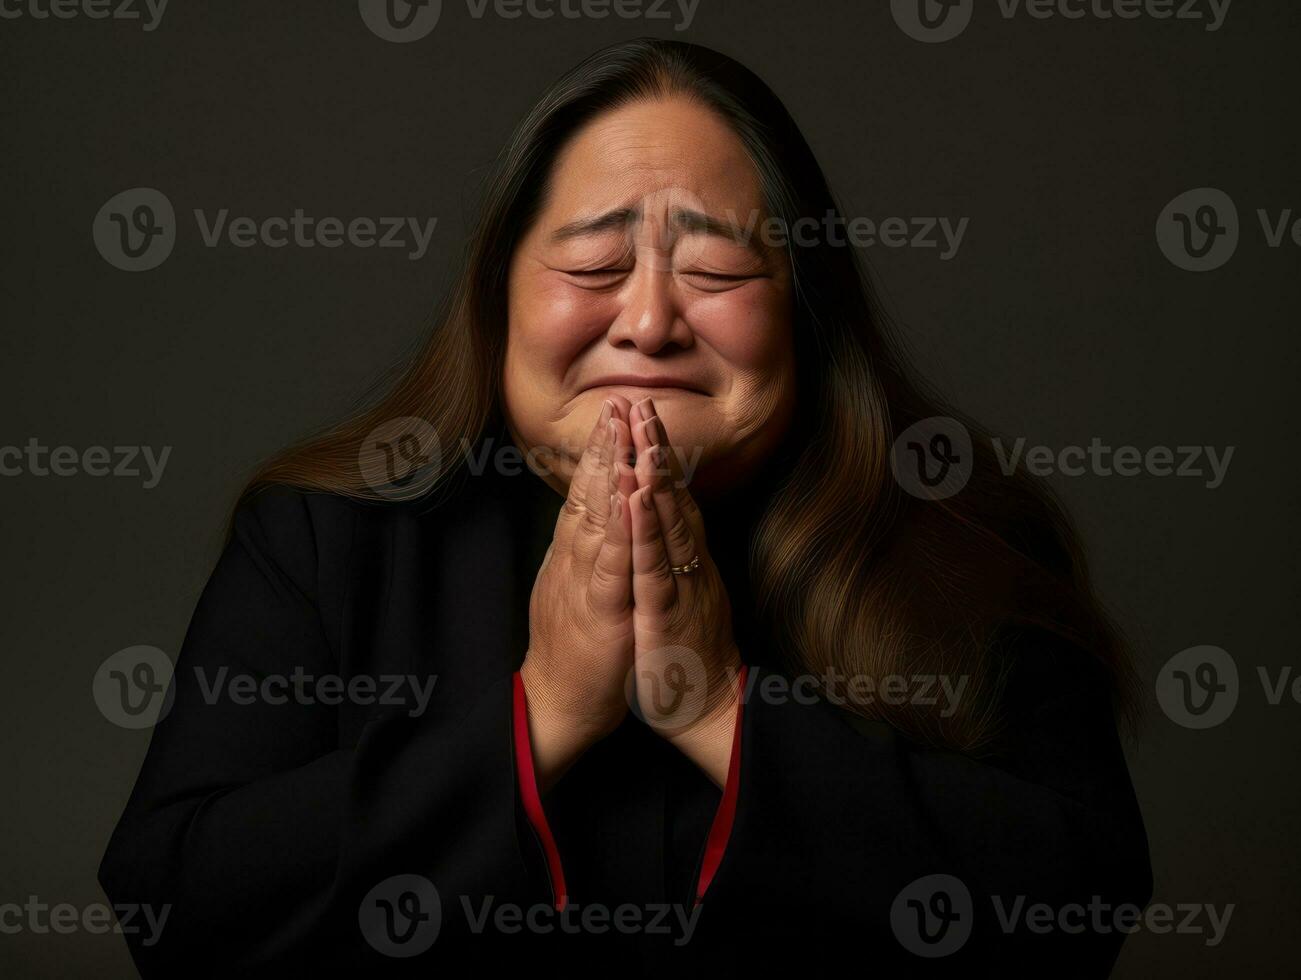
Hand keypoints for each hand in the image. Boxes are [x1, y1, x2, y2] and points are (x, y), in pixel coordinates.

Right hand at [520, 397, 637, 790]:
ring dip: (610, 473)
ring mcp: (585, 582)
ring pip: (598, 518)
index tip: (613, 413)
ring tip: (621, 432)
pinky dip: (620, 528)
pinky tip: (629, 500)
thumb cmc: (573, 648)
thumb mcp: (577, 587)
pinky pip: (611, 563)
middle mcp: (574, 559)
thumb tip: (597, 514)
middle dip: (605, 446)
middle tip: (617, 401)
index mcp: (574, 554)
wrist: (555, 704)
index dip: (600, 451)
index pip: (586, 492)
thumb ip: (587, 550)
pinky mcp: (600, 609)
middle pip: (589, 493)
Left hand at [627, 396, 743, 786]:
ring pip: (666, 523)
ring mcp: (678, 584)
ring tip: (644, 434)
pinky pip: (654, 566)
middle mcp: (686, 563)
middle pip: (672, 497)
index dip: (659, 455)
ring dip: (655, 476)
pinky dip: (645, 530)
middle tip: (643, 402)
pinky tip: (636, 500)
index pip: (671, 497)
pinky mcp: (665, 612)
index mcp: (684, 559)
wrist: (707, 707)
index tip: (644, 414)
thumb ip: (677, 557)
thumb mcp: (681, 593)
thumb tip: (672, 524)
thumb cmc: (687, 653)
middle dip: (657, 448)